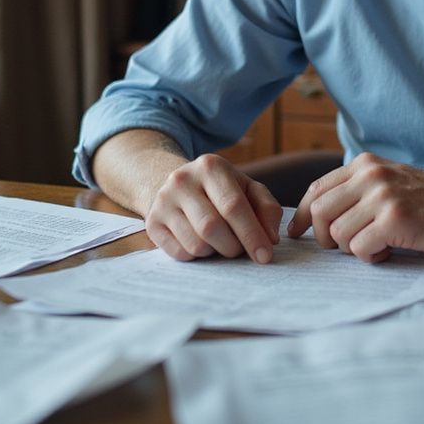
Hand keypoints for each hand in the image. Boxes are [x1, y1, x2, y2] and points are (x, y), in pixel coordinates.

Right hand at [145, 154, 281, 262]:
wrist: (180, 186)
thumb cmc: (223, 191)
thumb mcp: (248, 189)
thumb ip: (267, 209)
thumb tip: (270, 238)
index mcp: (211, 167)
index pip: (233, 206)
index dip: (252, 234)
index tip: (265, 256)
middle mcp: (182, 180)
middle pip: (212, 227)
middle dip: (233, 247)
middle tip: (241, 250)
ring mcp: (163, 201)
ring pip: (195, 244)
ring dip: (215, 252)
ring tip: (221, 242)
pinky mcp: (152, 222)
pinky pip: (179, 253)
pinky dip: (197, 257)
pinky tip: (202, 243)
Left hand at [287, 152, 423, 261]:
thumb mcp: (390, 180)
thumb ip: (359, 190)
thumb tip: (320, 215)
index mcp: (364, 164)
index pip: (317, 189)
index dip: (303, 215)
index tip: (298, 233)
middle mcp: (370, 175)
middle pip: (320, 213)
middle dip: (326, 237)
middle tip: (345, 246)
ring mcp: (382, 195)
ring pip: (339, 234)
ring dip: (354, 249)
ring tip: (378, 245)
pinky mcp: (394, 219)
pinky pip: (360, 248)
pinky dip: (371, 256)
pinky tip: (389, 250)